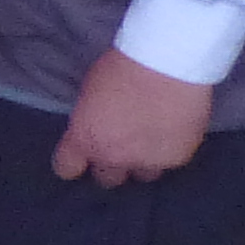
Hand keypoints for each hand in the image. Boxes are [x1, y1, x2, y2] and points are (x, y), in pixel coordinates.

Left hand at [52, 49, 210, 185]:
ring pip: (142, 175)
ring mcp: (146, 161)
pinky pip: (169, 163)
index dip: (72, 164)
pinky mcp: (177, 159)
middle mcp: (113, 157)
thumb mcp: (89, 92)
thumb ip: (90, 119)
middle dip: (110, 165)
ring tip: (150, 142)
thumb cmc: (121, 67)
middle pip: (106, 179)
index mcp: (84, 139)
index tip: (78, 158)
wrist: (167, 65)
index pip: (67, 169)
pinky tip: (173, 132)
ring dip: (142, 162)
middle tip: (120, 147)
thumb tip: (95, 127)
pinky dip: (169, 150)